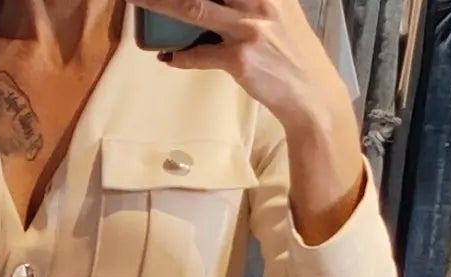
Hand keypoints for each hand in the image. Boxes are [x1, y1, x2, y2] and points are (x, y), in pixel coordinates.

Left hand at [142, 0, 366, 243]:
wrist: (311, 94)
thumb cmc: (292, 55)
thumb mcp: (280, 14)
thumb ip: (252, 3)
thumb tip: (219, 4)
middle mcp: (259, 0)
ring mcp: (249, 29)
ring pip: (194, 9)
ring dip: (161, 4)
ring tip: (139, 0)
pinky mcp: (239, 59)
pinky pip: (198, 56)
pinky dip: (179, 57)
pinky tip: (167, 58)